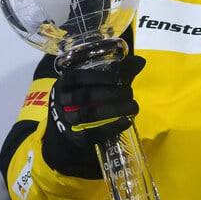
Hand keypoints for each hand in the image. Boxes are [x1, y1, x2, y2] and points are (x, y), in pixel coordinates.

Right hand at [43, 55, 145, 176]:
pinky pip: (94, 133)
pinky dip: (112, 127)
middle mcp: (61, 101)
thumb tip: (140, 61)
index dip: (97, 77)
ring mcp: (66, 121)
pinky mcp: (75, 138)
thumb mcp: (93, 86)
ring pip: (90, 114)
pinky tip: (126, 121)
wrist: (65, 134)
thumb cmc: (84, 103)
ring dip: (115, 109)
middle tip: (130, 93)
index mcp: (63, 85)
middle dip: (112, 94)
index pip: (76, 77)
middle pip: (86, 96)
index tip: (117, 79)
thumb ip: (115, 73)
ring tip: (133, 107)